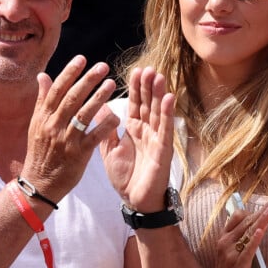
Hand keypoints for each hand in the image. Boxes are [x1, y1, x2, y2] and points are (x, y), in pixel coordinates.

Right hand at [20, 55, 119, 200]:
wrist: (40, 184)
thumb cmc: (40, 152)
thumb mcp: (36, 125)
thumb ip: (43, 100)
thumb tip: (43, 76)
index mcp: (43, 117)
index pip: (57, 90)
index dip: (70, 73)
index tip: (82, 59)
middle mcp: (53, 126)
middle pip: (72, 98)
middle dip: (88, 80)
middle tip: (103, 66)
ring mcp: (66, 140)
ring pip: (83, 114)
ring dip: (99, 97)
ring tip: (112, 84)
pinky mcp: (78, 155)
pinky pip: (94, 137)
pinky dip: (105, 126)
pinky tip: (117, 116)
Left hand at [98, 67, 174, 210]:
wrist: (134, 200)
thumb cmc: (124, 176)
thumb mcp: (109, 150)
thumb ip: (105, 129)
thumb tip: (98, 106)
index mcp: (133, 129)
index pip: (135, 104)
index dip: (136, 88)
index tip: (136, 71)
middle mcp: (147, 131)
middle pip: (147, 104)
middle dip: (148, 86)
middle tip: (148, 67)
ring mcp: (156, 138)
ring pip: (157, 112)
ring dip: (159, 94)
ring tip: (159, 76)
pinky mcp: (163, 149)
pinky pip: (165, 128)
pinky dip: (167, 113)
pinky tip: (169, 98)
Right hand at [214, 199, 267, 267]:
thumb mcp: (229, 252)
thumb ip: (238, 239)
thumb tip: (254, 226)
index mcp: (224, 238)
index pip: (237, 217)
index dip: (253, 210)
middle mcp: (225, 242)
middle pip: (246, 222)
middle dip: (262, 211)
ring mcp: (231, 253)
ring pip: (248, 232)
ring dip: (262, 220)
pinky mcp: (238, 265)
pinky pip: (248, 249)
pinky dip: (255, 239)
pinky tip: (261, 230)